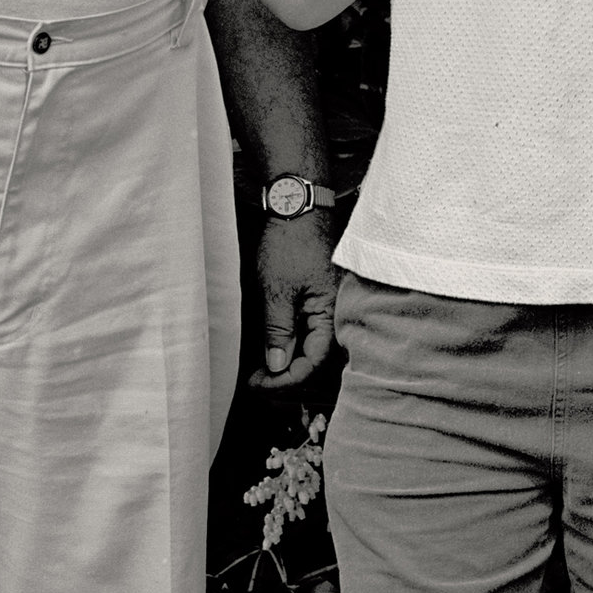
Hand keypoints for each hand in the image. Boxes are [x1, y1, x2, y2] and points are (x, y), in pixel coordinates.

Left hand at [246, 209, 336, 389]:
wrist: (298, 207)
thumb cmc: (290, 242)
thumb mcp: (276, 290)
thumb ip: (279, 330)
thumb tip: (278, 365)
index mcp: (331, 312)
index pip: (314, 361)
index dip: (287, 379)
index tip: (261, 385)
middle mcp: (335, 313)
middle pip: (316, 360)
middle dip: (286, 378)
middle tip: (257, 385)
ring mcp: (327, 307)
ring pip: (312, 349)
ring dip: (288, 364)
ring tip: (261, 373)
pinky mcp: (318, 300)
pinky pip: (309, 333)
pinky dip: (291, 346)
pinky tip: (272, 351)